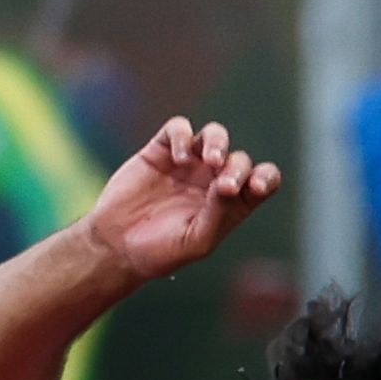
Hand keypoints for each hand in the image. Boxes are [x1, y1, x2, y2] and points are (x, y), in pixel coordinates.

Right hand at [81, 118, 282, 287]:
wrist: (115, 245)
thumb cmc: (160, 251)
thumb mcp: (196, 242)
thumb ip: (219, 213)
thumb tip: (227, 184)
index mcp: (231, 203)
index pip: (262, 180)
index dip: (265, 178)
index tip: (254, 187)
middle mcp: (213, 179)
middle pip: (239, 159)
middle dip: (237, 169)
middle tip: (223, 188)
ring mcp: (188, 163)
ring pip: (215, 135)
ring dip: (218, 142)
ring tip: (210, 160)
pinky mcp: (160, 151)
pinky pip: (178, 128)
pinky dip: (182, 136)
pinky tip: (179, 158)